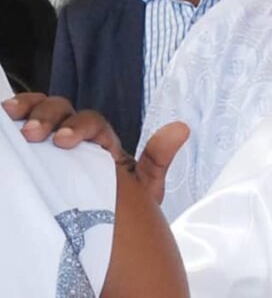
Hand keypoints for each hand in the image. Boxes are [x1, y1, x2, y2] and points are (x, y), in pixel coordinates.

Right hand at [2, 92, 188, 204]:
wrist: (106, 232)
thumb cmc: (124, 206)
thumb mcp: (144, 188)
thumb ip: (159, 158)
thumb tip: (182, 127)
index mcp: (103, 141)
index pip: (92, 122)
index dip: (79, 126)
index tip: (64, 140)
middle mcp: (78, 136)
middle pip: (63, 111)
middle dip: (48, 116)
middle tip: (34, 134)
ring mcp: (55, 144)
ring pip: (41, 114)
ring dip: (28, 112)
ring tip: (11, 118)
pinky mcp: (37, 156)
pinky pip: (23, 131)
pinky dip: (13, 122)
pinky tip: (3, 122)